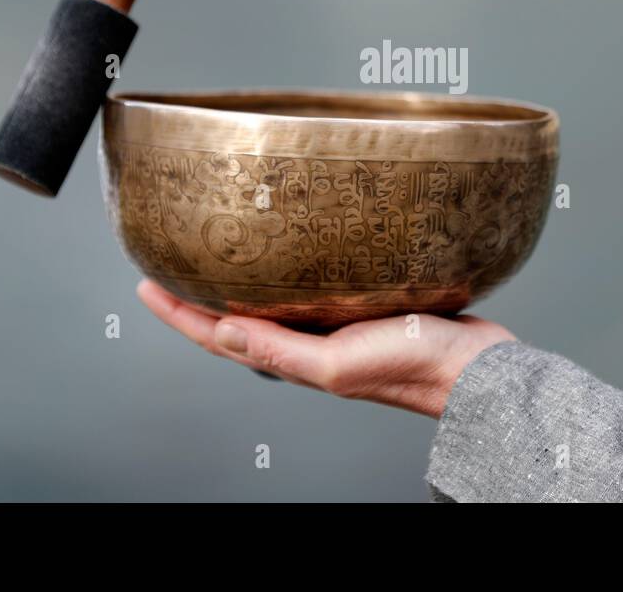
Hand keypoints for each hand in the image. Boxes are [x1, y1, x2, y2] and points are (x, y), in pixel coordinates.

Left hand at [136, 279, 515, 417]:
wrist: (478, 369)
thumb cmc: (416, 369)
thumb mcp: (337, 364)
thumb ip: (280, 350)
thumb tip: (221, 331)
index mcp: (298, 360)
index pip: (220, 336)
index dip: (179, 313)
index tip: (145, 284)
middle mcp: (311, 343)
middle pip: (239, 318)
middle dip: (201, 295)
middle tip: (171, 262)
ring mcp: (338, 326)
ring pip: (275, 302)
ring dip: (243, 282)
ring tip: (222, 253)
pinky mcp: (367, 306)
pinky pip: (315, 288)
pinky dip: (292, 271)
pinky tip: (297, 252)